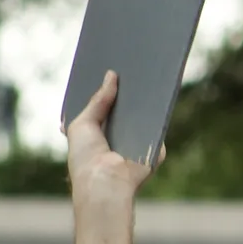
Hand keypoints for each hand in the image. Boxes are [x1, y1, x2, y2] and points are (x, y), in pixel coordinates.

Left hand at [65, 72, 151, 209]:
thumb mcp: (82, 123)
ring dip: (145, 95)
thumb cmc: (86, 157)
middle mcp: (118, 135)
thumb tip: (112, 75)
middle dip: (128, 87)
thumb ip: (97, 100)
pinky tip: (160, 86)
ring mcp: (138, 140)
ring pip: (143, 112)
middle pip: (125, 106)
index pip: (104, 105)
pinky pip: (159, 122)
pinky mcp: (154, 145)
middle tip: (130, 61)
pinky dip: (160, 107)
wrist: (106, 182)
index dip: (106, 86)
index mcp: (97, 132)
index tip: (111, 64)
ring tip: (146, 67)